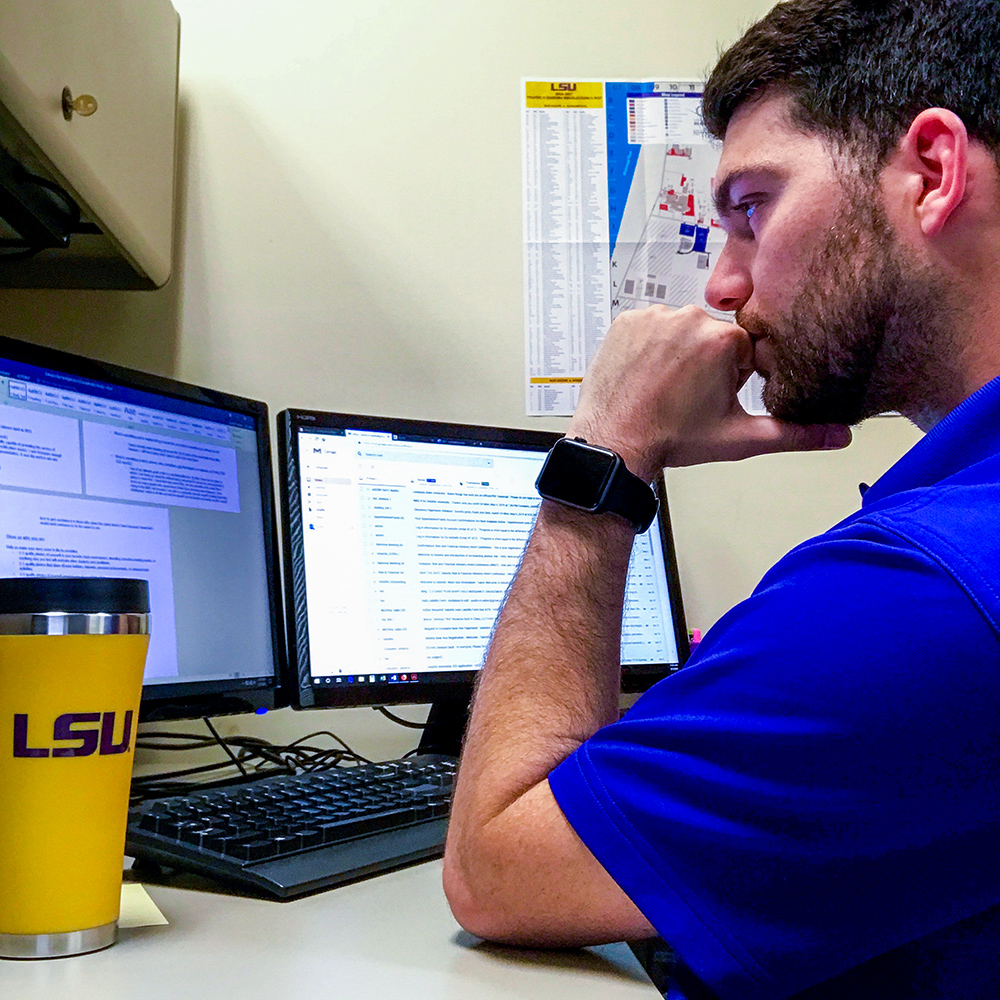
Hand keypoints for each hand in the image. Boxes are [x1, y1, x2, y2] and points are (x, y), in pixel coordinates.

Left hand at [566, 305, 851, 479]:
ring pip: (681, 330)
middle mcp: (690, 318)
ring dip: (677, 353)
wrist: (614, 442)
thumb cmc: (671, 439)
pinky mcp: (626, 320)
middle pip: (713, 336)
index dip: (732, 376)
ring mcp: (654, 316)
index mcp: (724, 341)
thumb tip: (839, 436)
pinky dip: (648, 346)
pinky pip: (649, 326)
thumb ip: (794, 434)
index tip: (711, 397)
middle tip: (686, 397)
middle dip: (706, 363)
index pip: (745, 348)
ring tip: (663, 387)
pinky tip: (644, 374)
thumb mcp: (739, 438)